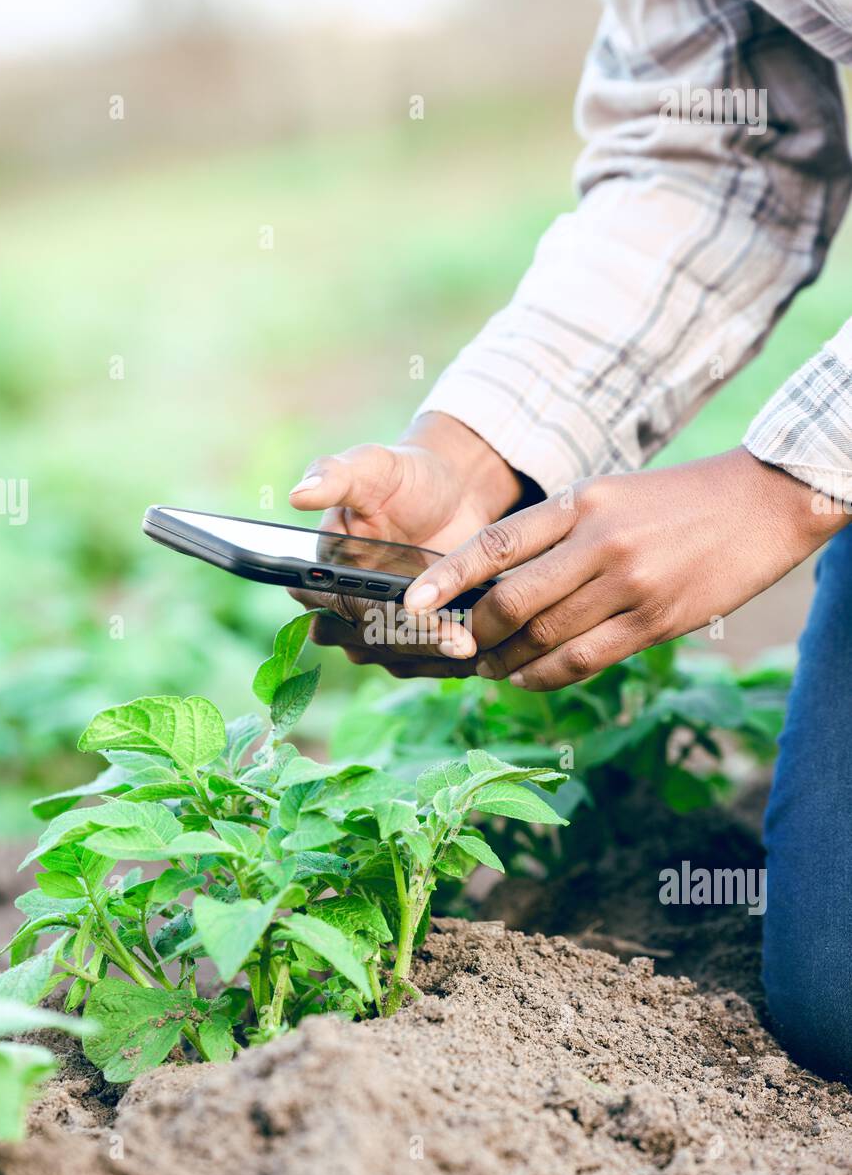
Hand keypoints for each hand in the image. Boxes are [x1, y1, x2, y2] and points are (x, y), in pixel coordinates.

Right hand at [287, 412, 524, 676]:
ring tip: (475, 648)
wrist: (450, 495)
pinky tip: (482, 652)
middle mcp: (342, 609)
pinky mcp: (412, 642)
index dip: (371, 614)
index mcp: (322, 571)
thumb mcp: (371, 467)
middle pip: (370, 641)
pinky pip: (425, 663)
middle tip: (458, 640)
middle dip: (414, 642)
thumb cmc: (404, 477)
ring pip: (399, 659)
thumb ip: (334, 476)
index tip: (410, 613)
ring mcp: (377, 631)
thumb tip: (298, 494)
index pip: (337, 605)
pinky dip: (451, 661)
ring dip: (436, 656)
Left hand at [402, 448, 848, 689]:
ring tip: (487, 668)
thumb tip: (497, 585)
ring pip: (544, 638)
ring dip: (506, 661)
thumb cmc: (674, 503)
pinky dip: (544, 675)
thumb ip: (557, 534)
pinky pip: (583, 660)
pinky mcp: (654, 622)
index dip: (448, 578)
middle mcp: (598, 543)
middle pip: (513, 601)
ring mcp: (628, 585)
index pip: (496, 544)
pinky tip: (525, 678)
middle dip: (477, 632)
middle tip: (458, 647)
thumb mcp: (608, 496)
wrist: (759, 505)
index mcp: (580, 502)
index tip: (413, 604)